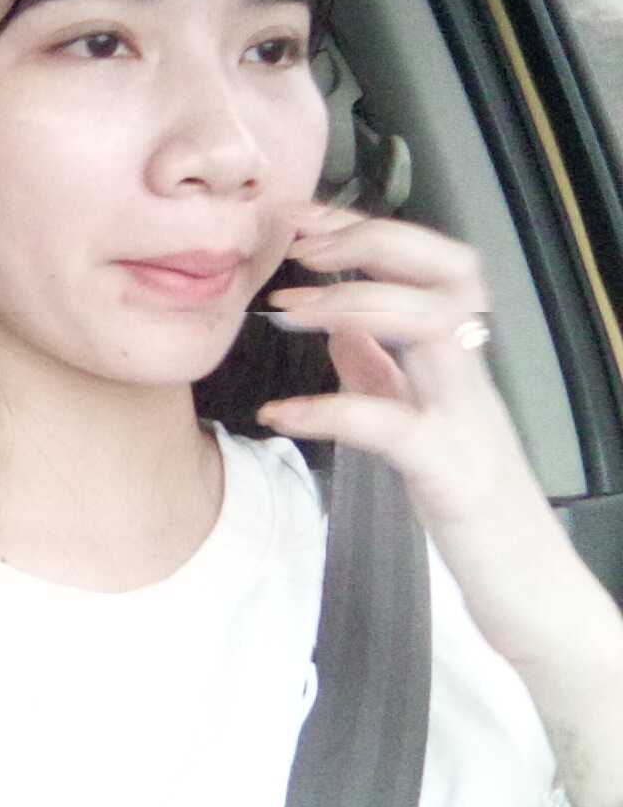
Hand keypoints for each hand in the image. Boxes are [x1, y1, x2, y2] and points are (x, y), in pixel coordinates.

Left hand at [255, 205, 617, 675]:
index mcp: (458, 360)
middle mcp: (470, 377)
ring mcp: (466, 419)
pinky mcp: (450, 471)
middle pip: (447, 272)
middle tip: (301, 245)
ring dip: (351, 305)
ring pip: (430, 325)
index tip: (306, 218)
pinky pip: (389, 425)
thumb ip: (382, 370)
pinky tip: (277, 413)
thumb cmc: (471, 506)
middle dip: (371, 243)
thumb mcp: (417, 422)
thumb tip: (342, 325)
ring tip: (283, 312)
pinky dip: (327, 410)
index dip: (369, 231)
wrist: (529, 589)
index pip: (431, 264)